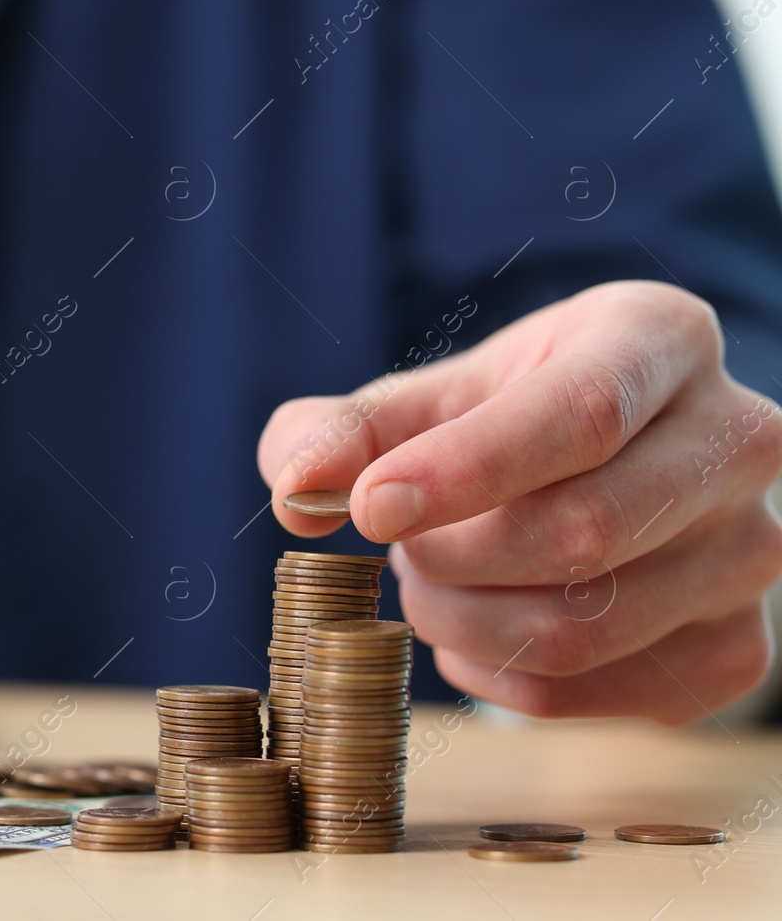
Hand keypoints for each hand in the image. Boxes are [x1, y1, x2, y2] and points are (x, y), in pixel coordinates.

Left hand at [258, 281, 781, 723]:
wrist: (599, 470)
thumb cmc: (502, 420)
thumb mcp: (423, 400)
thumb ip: (343, 430)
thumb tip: (296, 489)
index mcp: (659, 339)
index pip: (578, 415)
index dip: (463, 471)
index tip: (369, 509)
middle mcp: (738, 440)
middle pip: (582, 532)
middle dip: (450, 557)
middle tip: (399, 548)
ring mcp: (754, 551)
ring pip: (585, 626)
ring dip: (464, 622)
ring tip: (432, 583)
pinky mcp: (739, 646)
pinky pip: (596, 693)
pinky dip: (502, 679)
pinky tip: (476, 635)